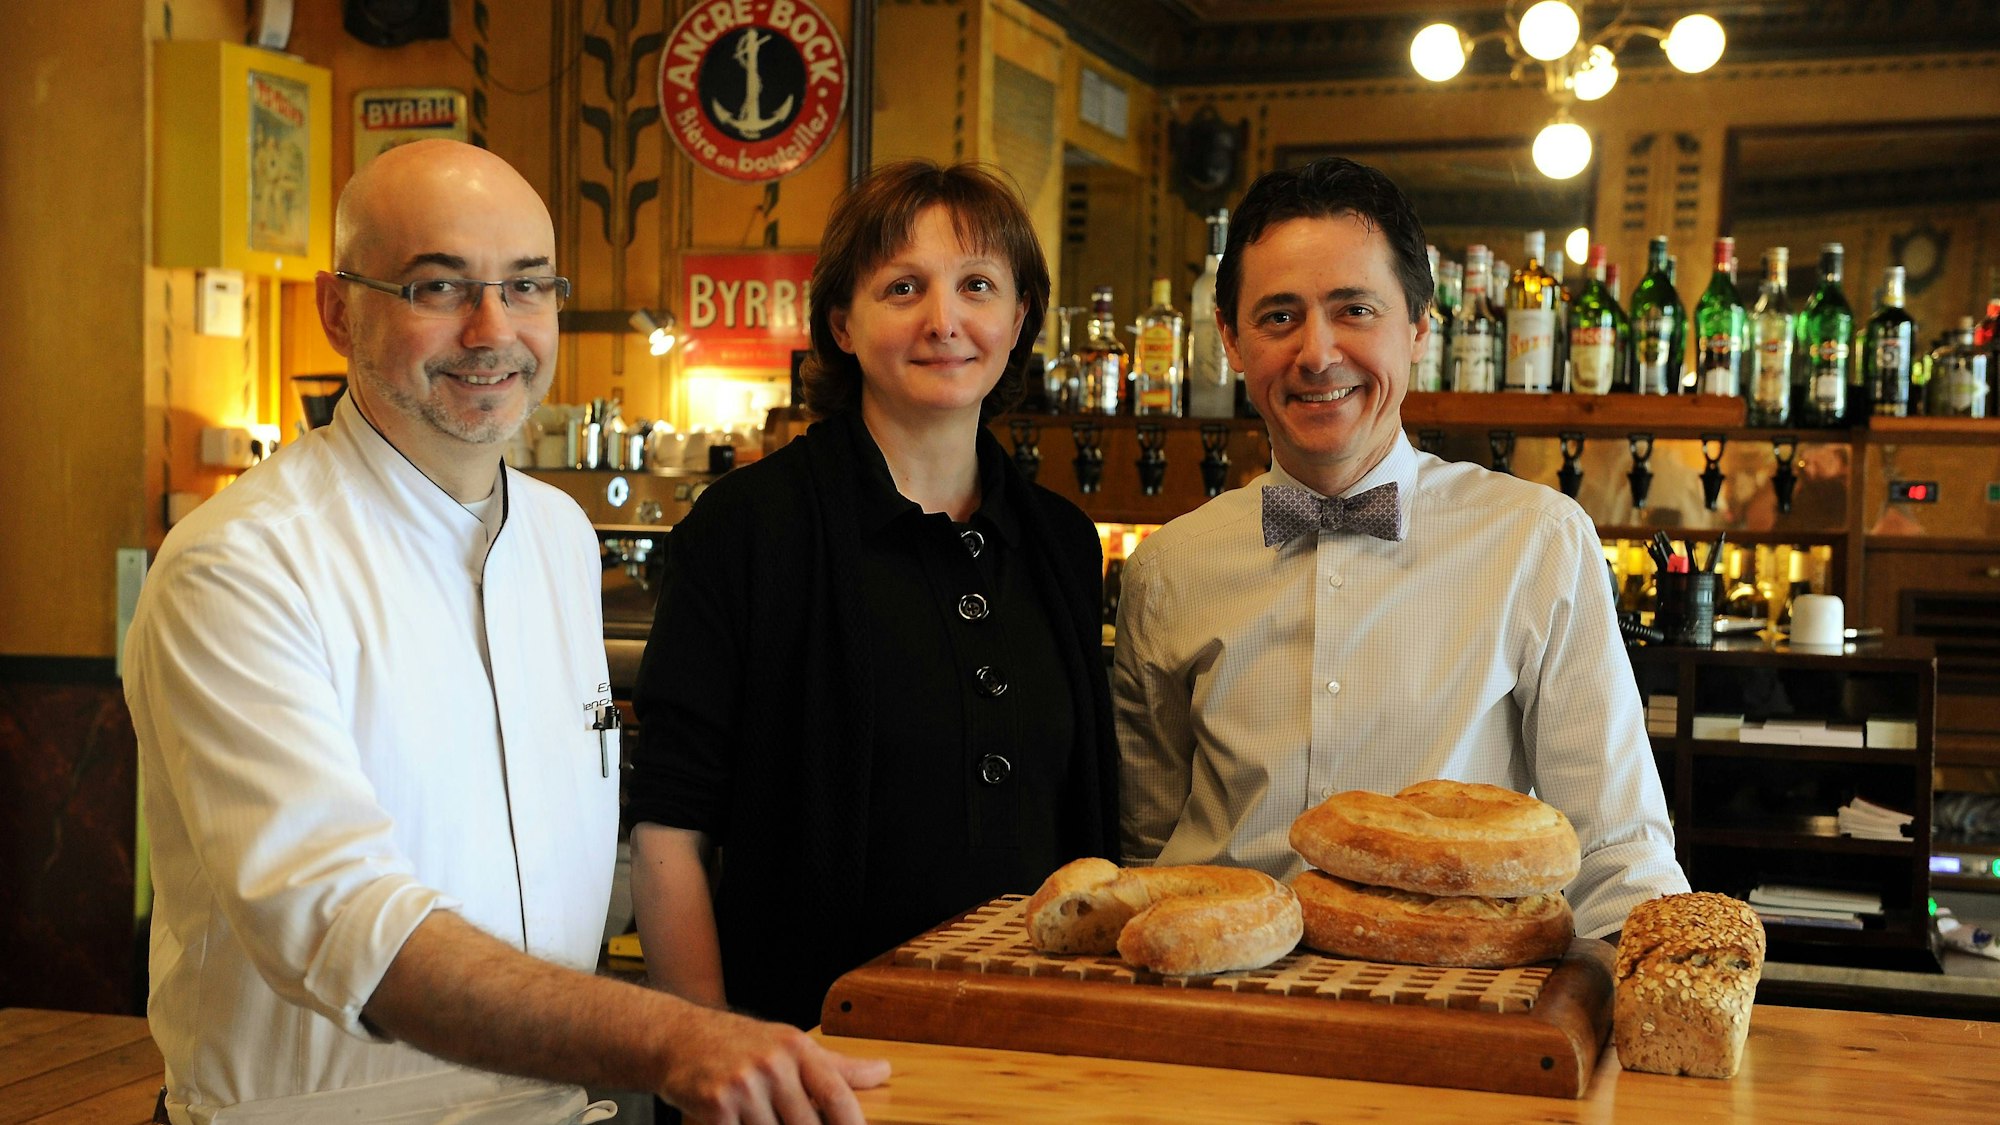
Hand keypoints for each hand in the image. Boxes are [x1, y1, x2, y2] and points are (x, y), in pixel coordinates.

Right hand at [658, 1006, 889, 1124]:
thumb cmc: (739, 1043)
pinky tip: (738, 1122)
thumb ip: (838, 1066)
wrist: (677, 1038)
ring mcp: (744, 1085)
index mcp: (797, 1048)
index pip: (837, 1096)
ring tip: (760, 1118)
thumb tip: (883, 1072)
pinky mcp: (717, 1105)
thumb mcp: (789, 1045)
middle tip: (789, 1123)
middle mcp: (772, 1064)